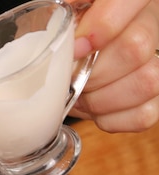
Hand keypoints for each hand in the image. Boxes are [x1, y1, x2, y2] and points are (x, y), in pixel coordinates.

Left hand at [69, 0, 158, 131]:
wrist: (81, 66)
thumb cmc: (72, 40)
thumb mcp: (69, 17)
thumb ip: (69, 15)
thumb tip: (68, 27)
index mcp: (132, 0)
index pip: (129, 0)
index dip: (103, 25)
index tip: (76, 48)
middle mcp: (154, 25)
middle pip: (135, 47)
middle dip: (94, 74)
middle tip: (72, 80)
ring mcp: (158, 64)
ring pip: (146, 82)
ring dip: (101, 100)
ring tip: (83, 96)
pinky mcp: (156, 100)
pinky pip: (143, 115)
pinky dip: (110, 119)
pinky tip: (97, 109)